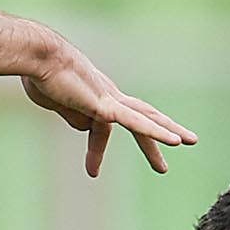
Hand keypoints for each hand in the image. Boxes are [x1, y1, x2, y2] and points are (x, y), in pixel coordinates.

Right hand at [21, 42, 194, 176]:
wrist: (38, 57)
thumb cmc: (40, 75)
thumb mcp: (56, 102)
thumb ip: (72, 114)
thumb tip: (85, 128)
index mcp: (95, 96)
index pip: (103, 126)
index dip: (97, 150)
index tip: (92, 172)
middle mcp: (108, 96)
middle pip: (140, 118)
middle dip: (155, 137)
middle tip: (169, 156)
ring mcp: (110, 100)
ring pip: (147, 118)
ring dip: (169, 131)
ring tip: (190, 142)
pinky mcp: (107, 106)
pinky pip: (138, 123)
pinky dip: (157, 132)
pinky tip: (175, 142)